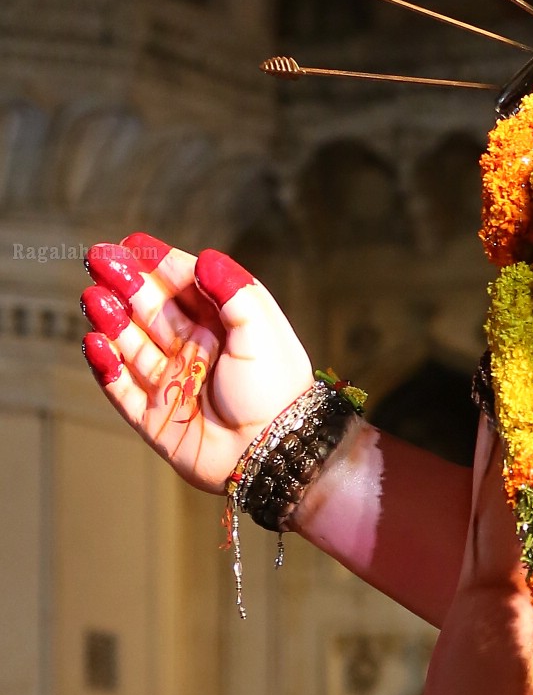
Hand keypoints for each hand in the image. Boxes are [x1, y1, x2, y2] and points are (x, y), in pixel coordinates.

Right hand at [82, 238, 314, 494]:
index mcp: (221, 326)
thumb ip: (233, 291)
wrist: (274, 451)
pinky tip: (95, 342)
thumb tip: (205, 257)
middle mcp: (193, 350)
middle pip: (151, 309)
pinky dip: (105, 366)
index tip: (131, 243)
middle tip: (98, 258)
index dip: (157, 263)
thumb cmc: (276, 389)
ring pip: (130, 344)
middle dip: (124, 283)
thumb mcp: (262, 329)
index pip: (183, 285)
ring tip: (94, 296)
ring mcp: (171, 382)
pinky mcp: (153, 416)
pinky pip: (120, 388)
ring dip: (111, 318)